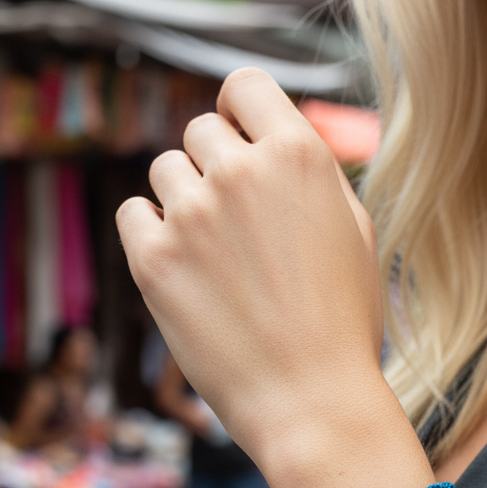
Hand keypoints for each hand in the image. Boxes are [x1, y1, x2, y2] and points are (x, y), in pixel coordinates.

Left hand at [116, 69, 384, 472]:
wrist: (312, 402)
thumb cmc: (342, 321)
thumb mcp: (354, 228)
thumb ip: (310, 170)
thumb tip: (271, 135)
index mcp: (298, 155)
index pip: (244, 86)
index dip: (241, 113)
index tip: (242, 142)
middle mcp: (240, 172)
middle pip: (201, 130)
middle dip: (215, 166)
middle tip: (238, 225)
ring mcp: (191, 214)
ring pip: (165, 171)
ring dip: (185, 201)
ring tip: (217, 256)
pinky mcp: (152, 259)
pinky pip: (132, 213)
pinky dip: (152, 233)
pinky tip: (185, 268)